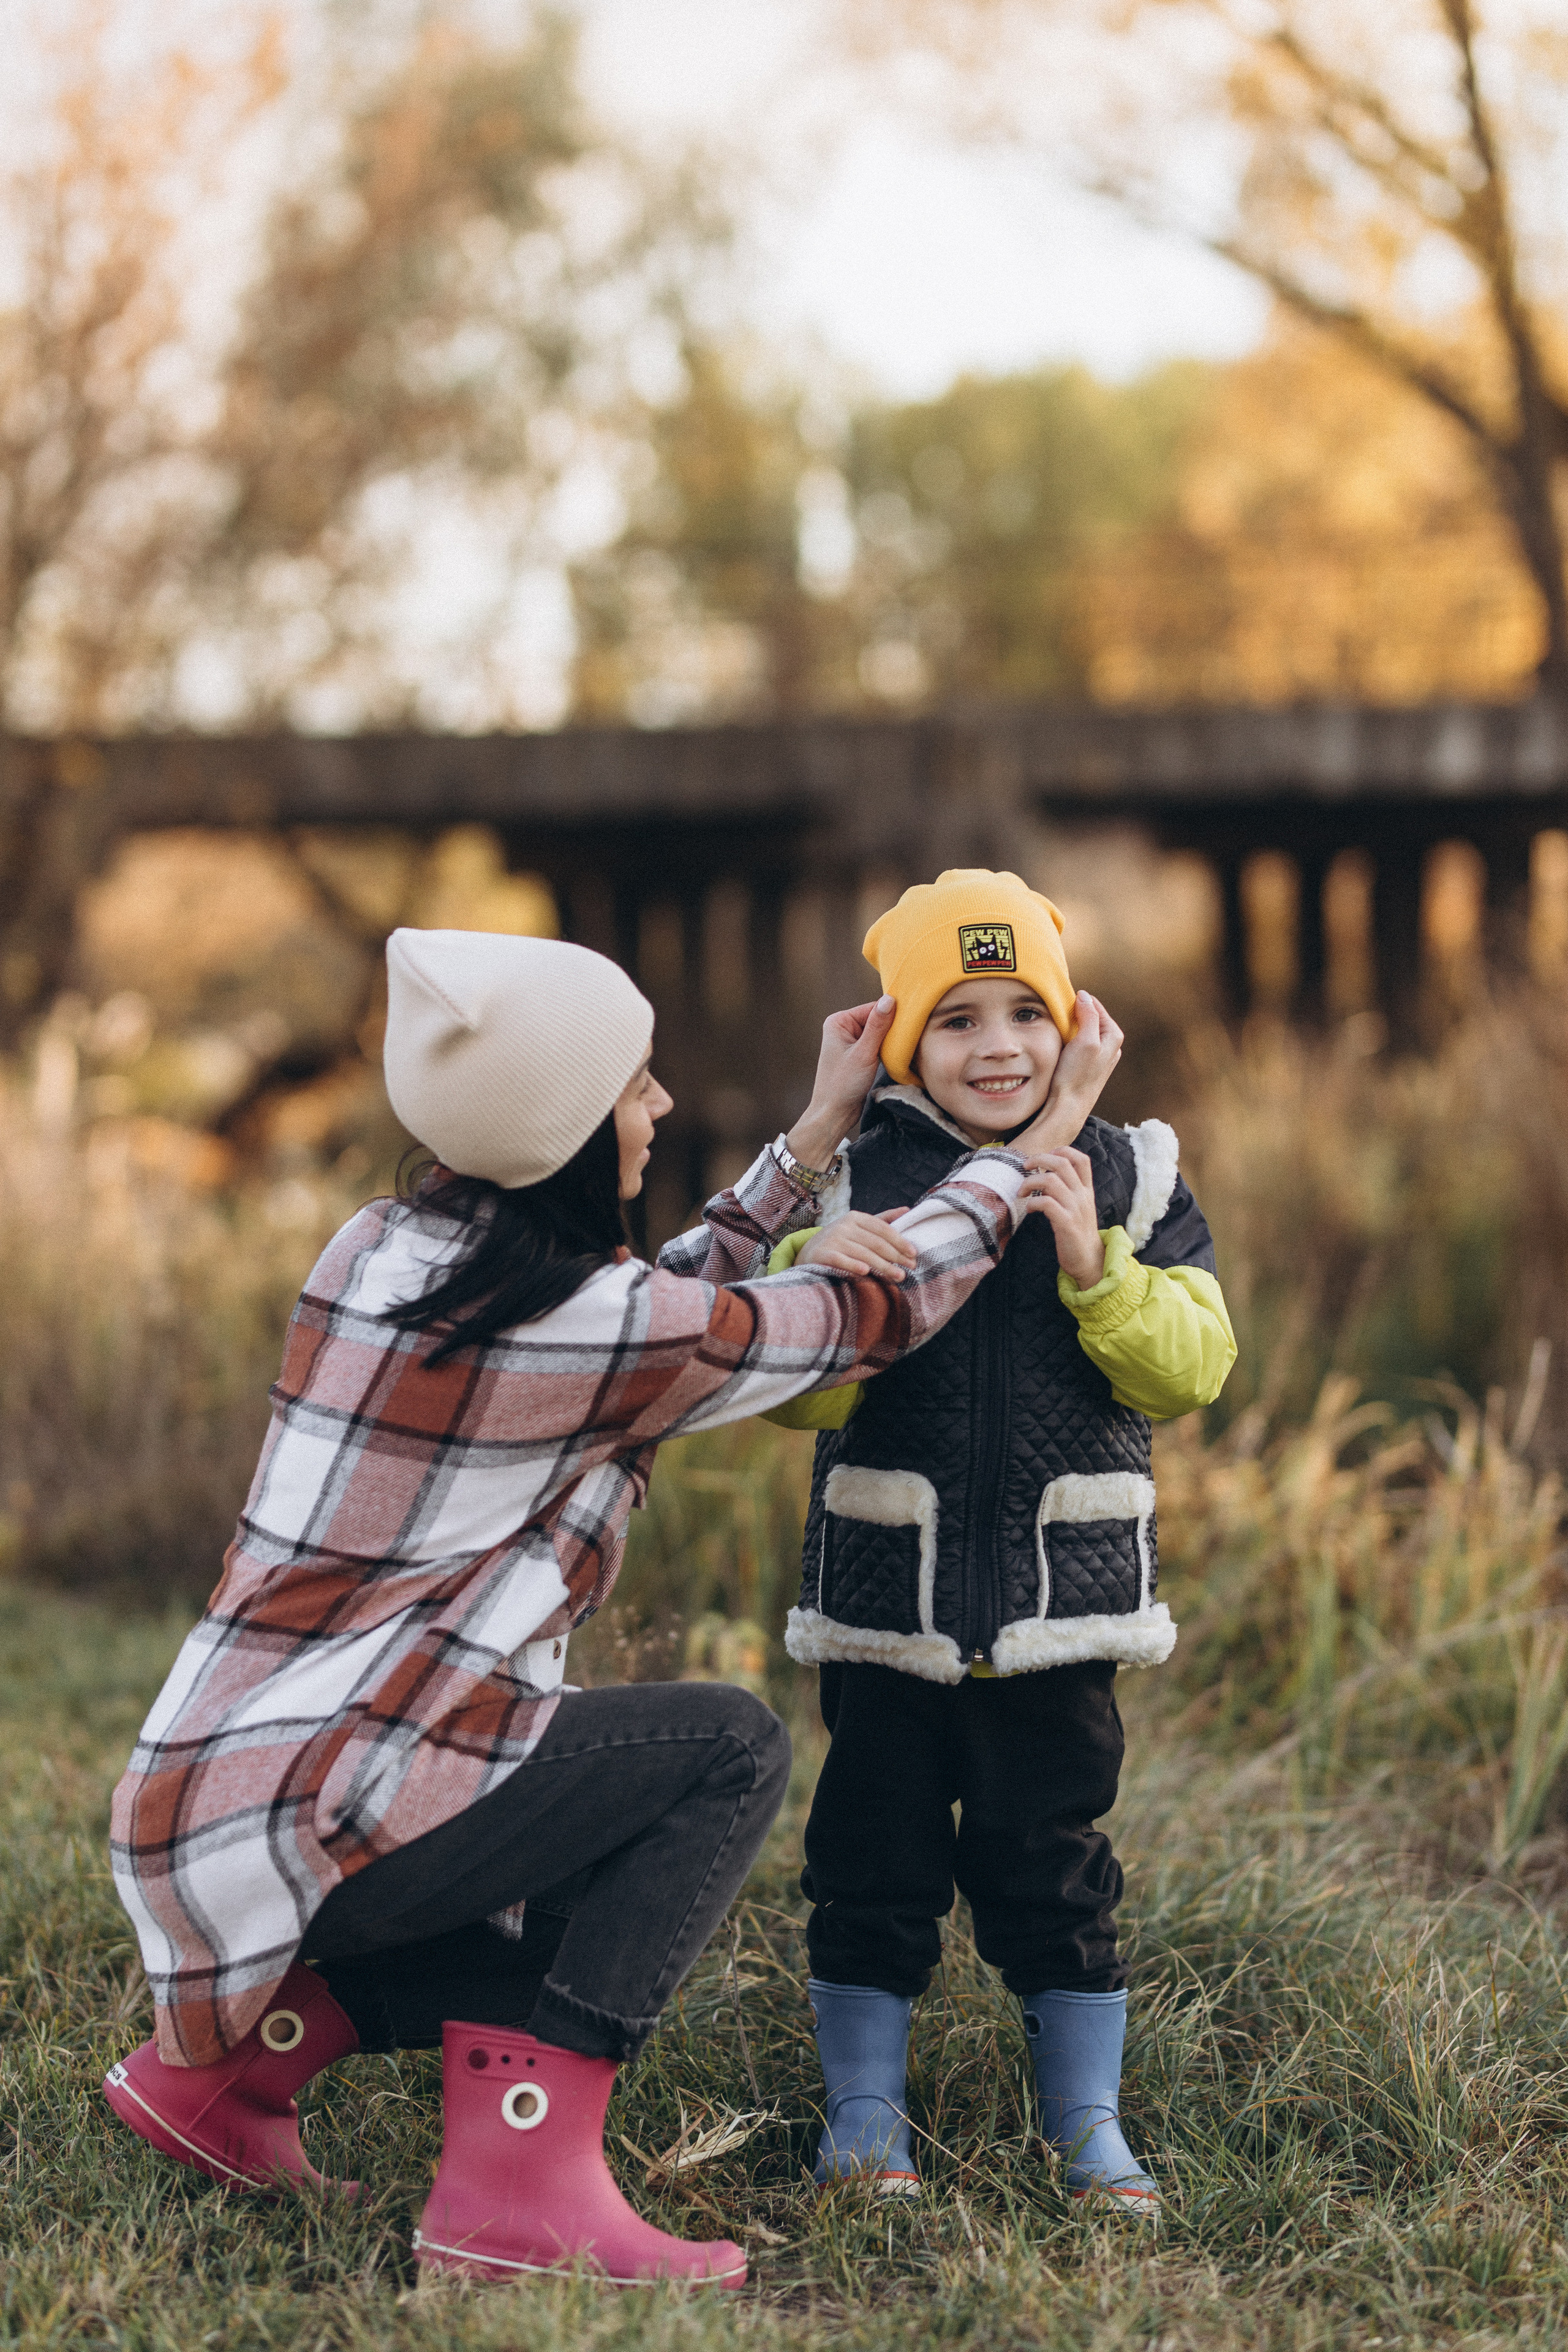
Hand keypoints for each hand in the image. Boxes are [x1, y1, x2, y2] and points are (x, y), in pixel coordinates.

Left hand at [784, 997, 896, 1171]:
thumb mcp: (863, 1053)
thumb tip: (890, 999)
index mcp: (839, 1021)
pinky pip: (878, 1045)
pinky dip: (887, 1049)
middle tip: (910, 1036)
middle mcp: (843, 1028)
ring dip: (891, 1040)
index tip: (912, 1020)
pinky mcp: (858, 1054)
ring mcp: (851, 1042)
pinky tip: (897, 1055)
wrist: (834, 1113)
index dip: (892, 1014)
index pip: (872, 1008)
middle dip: (892, 1028)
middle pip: (877, 1019)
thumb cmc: (843, 1084)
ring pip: (879, 1033)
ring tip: (904, 1047)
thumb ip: (877, 1026)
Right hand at [795, 1208, 915, 1280]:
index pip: (882, 1228)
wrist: (810, 1252)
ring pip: (863, 1253)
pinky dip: (853, 1265)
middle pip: (875, 1243)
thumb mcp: (859, 1227)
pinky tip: (866, 1272)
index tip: (913, 1253)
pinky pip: (841, 1260)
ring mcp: (832, 1239)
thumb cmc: (842, 1240)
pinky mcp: (822, 1254)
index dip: (899, 1241)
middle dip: (896, 1256)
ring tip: (899, 1276)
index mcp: (856, 1217)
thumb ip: (882, 1220)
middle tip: (911, 1268)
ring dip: (883, 1266)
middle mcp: (844, 1225)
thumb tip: (907, 1210)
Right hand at [1011, 992, 1122, 1158]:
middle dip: (1076, 1012)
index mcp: (1114, 1037)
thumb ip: (1088, 1016)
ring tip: (1056, 1022)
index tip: (1062, 996)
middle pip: (1091, 1018)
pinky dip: (1069, 1038)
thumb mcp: (1085, 1041)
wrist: (1067, 1107)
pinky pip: (1078, 1043)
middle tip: (1057, 1007)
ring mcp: (1098, 1056)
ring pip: (1084, 1031)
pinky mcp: (1086, 1066)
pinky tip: (1057, 1042)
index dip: (1080, 1000)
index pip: (1096, 1007)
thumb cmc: (1076, 1076)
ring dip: (1071, 1025)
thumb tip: (1084, 996)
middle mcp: (1110, 1046)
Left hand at [1019, 1147, 1104, 1286]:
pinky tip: (1029, 1208)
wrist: (1089, 1260)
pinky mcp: (1067, 1224)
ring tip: (1022, 1192)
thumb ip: (1068, 1190)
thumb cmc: (1078, 1232)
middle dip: (1039, 1159)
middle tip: (1025, 1166)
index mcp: (1086, 1190)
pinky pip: (1046, 1203)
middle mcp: (1082, 1196)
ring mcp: (1075, 1209)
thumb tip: (1047, 1173)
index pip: (1081, 1159)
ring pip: (1051, 1180)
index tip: (1045, 1157)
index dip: (1062, 1150)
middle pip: (1062, 1163)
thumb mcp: (1079, 1207)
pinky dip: (1033, 1202)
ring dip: (1030, 1182)